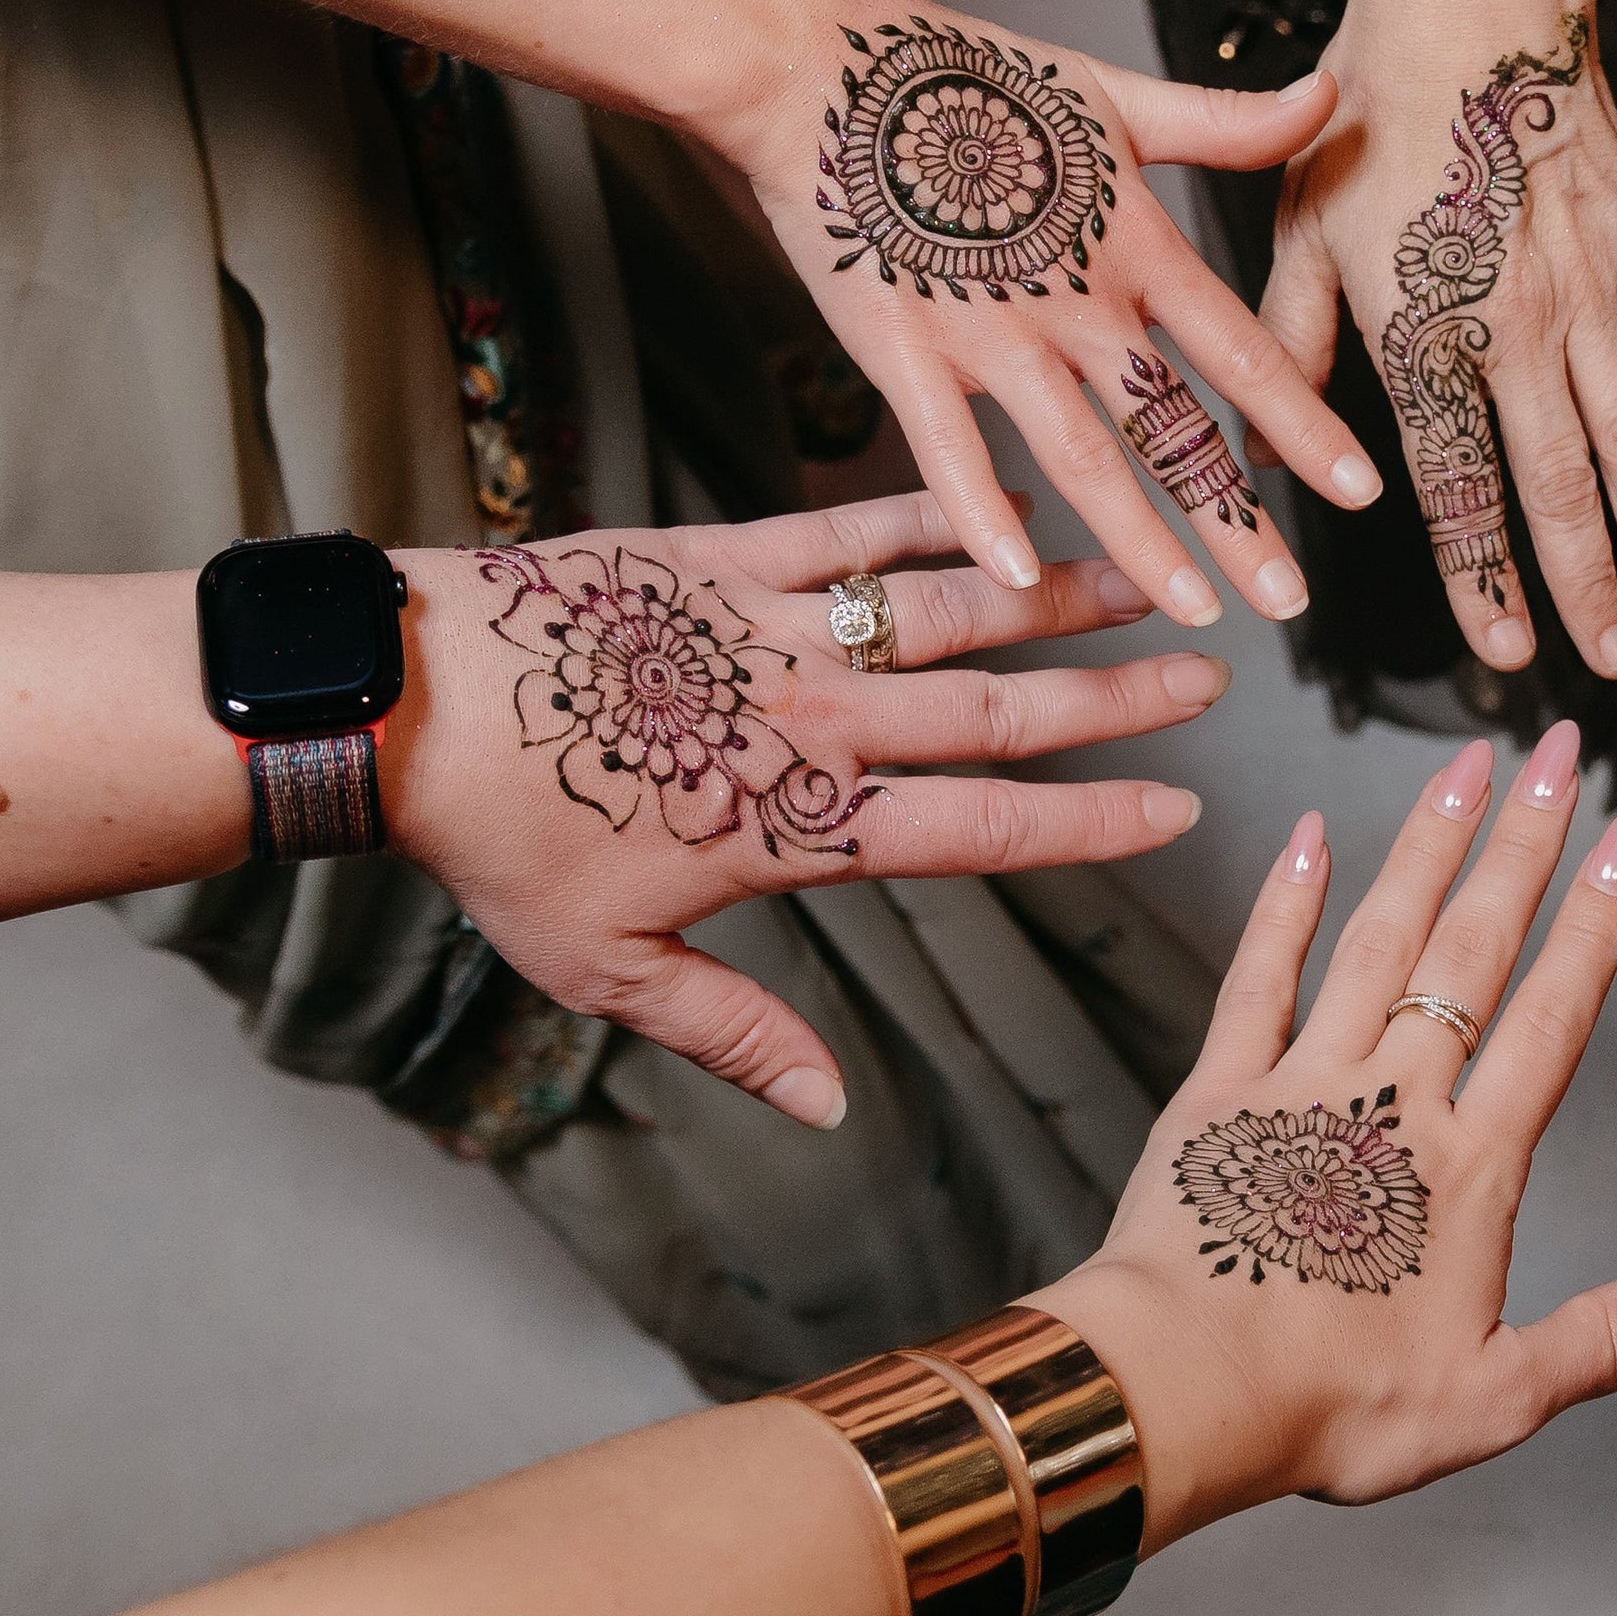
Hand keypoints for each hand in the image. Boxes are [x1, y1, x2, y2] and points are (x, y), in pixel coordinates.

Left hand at [381, 495, 1222, 1123]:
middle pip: (1000, 710)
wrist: (405, 699)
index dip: (1093, 822)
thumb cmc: (499, 843)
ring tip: (1144, 577)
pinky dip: (931, 516)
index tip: (1182, 808)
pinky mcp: (723, 557)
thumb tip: (831, 1111)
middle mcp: (815, 722)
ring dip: (1054, 595)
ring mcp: (776, 629)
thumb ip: (734, 1032)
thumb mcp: (609, 966)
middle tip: (1211, 680)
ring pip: (948, 608)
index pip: (983, 828)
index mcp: (802, 826)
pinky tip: (999, 504)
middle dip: (1117, 698)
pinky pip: (850, 531)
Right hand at [724, 4, 1381, 627]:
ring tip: (1194, 610)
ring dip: (1142, 541)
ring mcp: (989, 330)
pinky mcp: (902, 349)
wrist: (827, 62)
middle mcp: (1076, 298)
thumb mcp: (1114, 94)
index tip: (1362, 491)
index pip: (1244, 350)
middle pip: (1174, 426)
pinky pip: (948, 449)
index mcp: (1133, 244)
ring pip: (1082, 455)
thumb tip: (1328, 96)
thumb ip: (1224, 123)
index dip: (1307, 424)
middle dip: (1237, 519)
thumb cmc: (970, 76)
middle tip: (1293, 600)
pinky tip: (1018, 579)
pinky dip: (980, 517)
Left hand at [1029, 728, 1616, 1546]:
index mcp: (1472, 1165)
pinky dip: (1286, 901)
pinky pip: (1258, 975)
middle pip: (1474, 948)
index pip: (1554, 1015)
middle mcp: (1395, 1100)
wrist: (1176, 1391)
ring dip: (1426, 846)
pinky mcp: (1216, 1091)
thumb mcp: (1497, 1395)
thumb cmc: (1329, 1405)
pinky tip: (1308, 836)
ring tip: (1464, 763)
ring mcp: (1302, 1082)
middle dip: (1523, 842)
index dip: (1598, 921)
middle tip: (1556, 751)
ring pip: (1378, 937)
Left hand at [1265, 0, 1616, 674]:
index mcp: (1421, 330)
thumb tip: (1260, 451)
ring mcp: (1590, 288)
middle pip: (1559, 480)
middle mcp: (1514, 324)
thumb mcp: (1299, 232)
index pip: (1456, 481)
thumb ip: (1290, 349)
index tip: (1506, 648)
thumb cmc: (1370, 113)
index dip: (1482, 575)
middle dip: (1591, 582)